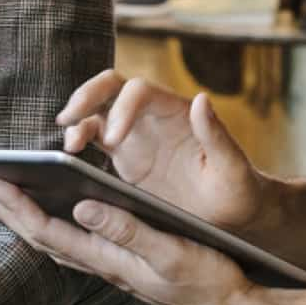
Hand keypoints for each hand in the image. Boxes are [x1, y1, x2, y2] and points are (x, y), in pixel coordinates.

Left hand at [0, 177, 258, 304]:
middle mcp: (103, 265)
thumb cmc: (209, 281)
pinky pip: (75, 243)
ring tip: (0, 199)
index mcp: (109, 259)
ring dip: (24, 218)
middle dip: (7, 211)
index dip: (15, 207)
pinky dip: (53, 225)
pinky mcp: (124, 266)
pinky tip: (50, 215)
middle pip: (41, 236)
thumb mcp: (172, 252)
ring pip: (54, 240)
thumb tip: (81, 207)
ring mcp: (112, 268)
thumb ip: (127, 230)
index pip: (48, 230)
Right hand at [57, 70, 263, 232]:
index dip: (122, 109)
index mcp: (177, 112)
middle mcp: (152, 116)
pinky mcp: (122, 156)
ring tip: (66, 147)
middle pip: (110, 86)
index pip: (139, 91)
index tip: (114, 141)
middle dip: (86, 96)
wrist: (231, 217)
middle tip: (69, 119)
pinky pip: (92, 139)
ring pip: (96, 110)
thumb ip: (218, 135)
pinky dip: (76, 143)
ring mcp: (134, 134)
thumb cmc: (238, 192)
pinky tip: (68, 159)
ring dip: (77, 120)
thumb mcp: (234, 169)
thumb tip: (201, 98)